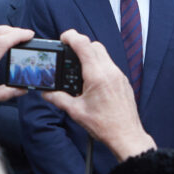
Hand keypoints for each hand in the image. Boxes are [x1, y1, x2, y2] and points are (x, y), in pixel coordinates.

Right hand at [43, 29, 155, 161]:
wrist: (126, 135)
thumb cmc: (104, 125)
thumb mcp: (76, 112)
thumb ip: (58, 99)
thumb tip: (46, 93)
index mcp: (97, 75)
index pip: (83, 45)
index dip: (71, 37)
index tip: (63, 38)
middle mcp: (110, 71)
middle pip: (94, 45)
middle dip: (80, 45)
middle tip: (68, 52)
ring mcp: (118, 75)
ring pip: (103, 54)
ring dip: (90, 55)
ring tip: (78, 68)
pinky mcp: (123, 81)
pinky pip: (109, 64)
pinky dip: (99, 65)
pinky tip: (91, 79)